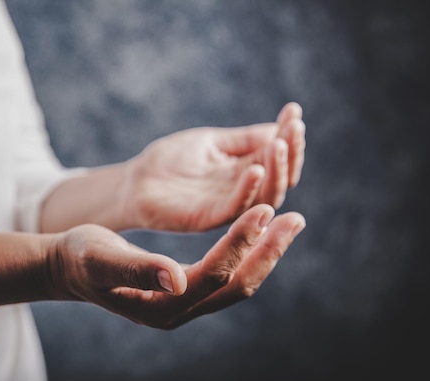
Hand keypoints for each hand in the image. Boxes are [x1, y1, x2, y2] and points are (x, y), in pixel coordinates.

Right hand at [45, 204, 304, 328]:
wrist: (69, 267)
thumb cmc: (80, 258)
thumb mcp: (101, 260)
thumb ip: (137, 268)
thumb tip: (177, 279)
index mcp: (161, 307)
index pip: (213, 275)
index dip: (240, 242)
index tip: (264, 209)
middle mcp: (179, 311)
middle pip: (236, 285)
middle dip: (268, 252)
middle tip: (295, 218)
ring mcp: (185, 304)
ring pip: (237, 282)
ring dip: (265, 252)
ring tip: (289, 220)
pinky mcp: (187, 291)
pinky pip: (227, 274)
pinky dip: (248, 251)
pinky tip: (261, 230)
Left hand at [122, 102, 305, 231]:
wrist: (135, 182)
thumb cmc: (171, 161)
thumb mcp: (212, 143)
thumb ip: (243, 140)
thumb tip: (279, 128)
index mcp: (244, 173)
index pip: (276, 158)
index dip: (288, 137)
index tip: (294, 113)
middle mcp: (241, 192)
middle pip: (279, 179)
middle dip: (290, 154)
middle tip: (293, 129)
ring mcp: (226, 206)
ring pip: (264, 196)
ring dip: (276, 172)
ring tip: (278, 146)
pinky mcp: (207, 218)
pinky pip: (234, 208)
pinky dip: (247, 190)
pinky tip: (255, 170)